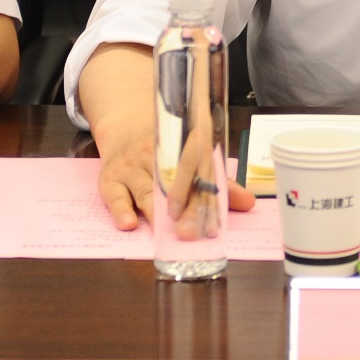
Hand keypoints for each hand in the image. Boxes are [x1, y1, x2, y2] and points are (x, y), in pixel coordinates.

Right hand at [82, 42, 255, 230]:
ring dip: (155, 211)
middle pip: (173, 184)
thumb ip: (219, 182)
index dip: (208, 197)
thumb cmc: (167, 149)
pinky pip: (115, 195)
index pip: (199, 171)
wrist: (126, 126)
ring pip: (146, 189)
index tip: (214, 224)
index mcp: (184, 146)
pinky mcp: (111, 177)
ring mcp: (134, 164)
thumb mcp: (193, 158)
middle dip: (183, 208)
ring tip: (165, 229)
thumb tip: (248, 203)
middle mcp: (158, 152)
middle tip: (190, 233)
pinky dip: (121, 209)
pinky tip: (130, 223)